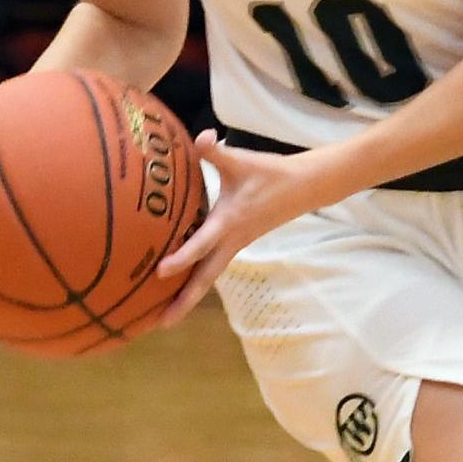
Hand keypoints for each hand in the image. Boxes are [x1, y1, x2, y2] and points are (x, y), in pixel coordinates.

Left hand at [154, 134, 332, 327]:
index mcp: (229, 222)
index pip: (202, 245)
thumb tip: (200, 137)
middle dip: (183, 302)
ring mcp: (235, 245)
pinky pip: (213, 267)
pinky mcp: (237, 243)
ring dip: (189, 296)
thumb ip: (215, 151)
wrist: (303, 187)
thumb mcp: (242, 160)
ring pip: (209, 277)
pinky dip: (197, 280)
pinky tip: (183, 284)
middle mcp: (231, 241)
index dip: (181, 258)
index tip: (160, 272)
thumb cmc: (270, 174)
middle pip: (205, 279)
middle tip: (160, 324)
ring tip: (166, 316)